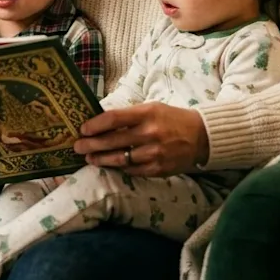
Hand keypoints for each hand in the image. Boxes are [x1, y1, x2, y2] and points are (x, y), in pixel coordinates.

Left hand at [72, 102, 208, 176]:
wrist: (202, 137)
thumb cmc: (172, 119)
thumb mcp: (152, 109)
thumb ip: (129, 116)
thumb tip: (101, 122)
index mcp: (147, 114)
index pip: (114, 118)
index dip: (95, 125)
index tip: (83, 129)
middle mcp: (150, 133)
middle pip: (113, 141)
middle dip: (91, 145)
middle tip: (77, 147)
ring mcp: (154, 153)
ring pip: (120, 159)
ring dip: (101, 159)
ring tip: (89, 158)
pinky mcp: (158, 169)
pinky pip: (132, 170)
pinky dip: (119, 168)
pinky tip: (110, 165)